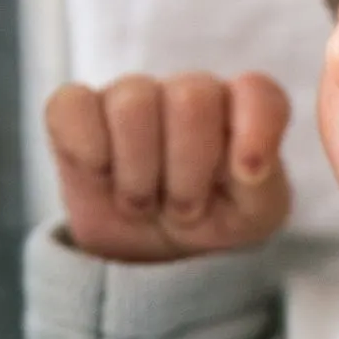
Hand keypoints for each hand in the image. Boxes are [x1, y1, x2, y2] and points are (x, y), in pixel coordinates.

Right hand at [44, 72, 292, 262]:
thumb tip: (249, 166)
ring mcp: (132, 95)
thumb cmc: (211, 219)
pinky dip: (87, 151)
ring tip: (144, 202)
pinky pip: (72, 106)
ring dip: (139, 177)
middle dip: (186, 173)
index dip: (256, 130)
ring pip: (133, 104)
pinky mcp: (76, 108)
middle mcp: (189, 92)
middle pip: (192, 98)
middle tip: (184, 208)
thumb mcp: (252, 217)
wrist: (152, 247)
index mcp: (242, 110)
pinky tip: (101, 175)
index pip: (259, 93)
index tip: (248, 175)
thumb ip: (265, 187)